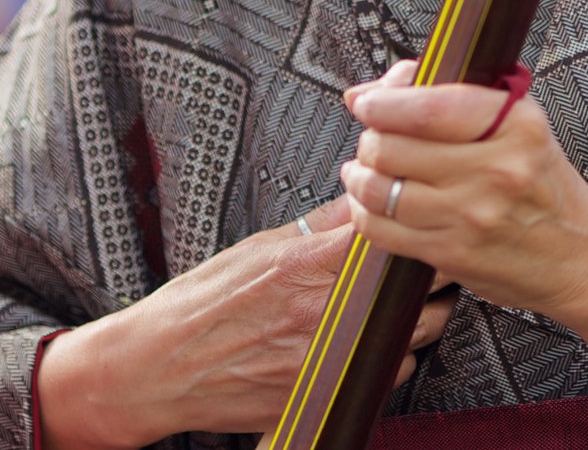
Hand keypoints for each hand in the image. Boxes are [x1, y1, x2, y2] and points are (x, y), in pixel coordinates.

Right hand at [33, 194, 455, 449]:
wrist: (158, 368)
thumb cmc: (201, 305)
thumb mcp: (257, 248)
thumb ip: (318, 226)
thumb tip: (361, 196)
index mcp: (305, 266)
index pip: (389, 242)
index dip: (416, 235)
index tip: (423, 230)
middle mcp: (320, 314)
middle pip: (414, 296)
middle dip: (429, 281)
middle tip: (425, 270)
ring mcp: (325, 359)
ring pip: (409, 339)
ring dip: (416, 321)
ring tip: (397, 307)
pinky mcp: (324, 392)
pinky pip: (385, 376)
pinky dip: (390, 359)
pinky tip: (371, 343)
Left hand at [340, 62, 587, 385]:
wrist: (582, 258)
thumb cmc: (545, 185)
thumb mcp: (520, 127)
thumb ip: (451, 98)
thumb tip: (366, 93)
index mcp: (516, 125)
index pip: (429, 106)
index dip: (384, 102)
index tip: (366, 101)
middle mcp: (496, 169)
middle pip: (393, 146)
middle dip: (370, 140)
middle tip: (373, 139)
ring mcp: (472, 215)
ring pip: (381, 188)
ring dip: (360, 176)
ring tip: (365, 170)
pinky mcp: (453, 254)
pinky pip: (383, 230)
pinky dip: (365, 213)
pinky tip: (373, 204)